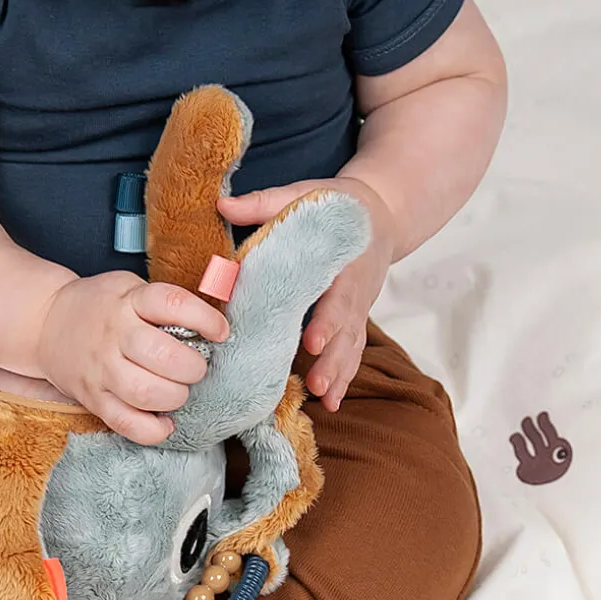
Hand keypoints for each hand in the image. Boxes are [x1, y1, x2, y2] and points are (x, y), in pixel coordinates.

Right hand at [36, 272, 229, 444]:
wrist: (45, 323)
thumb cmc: (99, 306)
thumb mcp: (129, 287)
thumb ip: (164, 303)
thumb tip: (213, 326)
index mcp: (128, 302)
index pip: (172, 304)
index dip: (204, 319)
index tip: (219, 332)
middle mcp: (114, 335)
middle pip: (163, 356)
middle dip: (192, 367)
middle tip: (194, 367)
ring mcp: (101, 369)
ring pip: (146, 392)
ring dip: (175, 396)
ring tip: (177, 390)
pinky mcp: (92, 398)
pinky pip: (125, 423)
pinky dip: (152, 430)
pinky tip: (164, 422)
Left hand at [219, 177, 394, 410]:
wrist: (380, 213)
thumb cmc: (335, 206)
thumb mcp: (302, 195)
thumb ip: (263, 204)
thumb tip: (220, 203)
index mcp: (342, 262)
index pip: (337, 295)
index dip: (327, 319)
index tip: (312, 340)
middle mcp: (355, 292)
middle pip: (347, 331)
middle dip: (332, 359)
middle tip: (317, 383)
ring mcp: (358, 310)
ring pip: (352, 347)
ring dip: (339, 374)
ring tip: (326, 400)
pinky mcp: (355, 322)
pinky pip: (352, 353)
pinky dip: (344, 378)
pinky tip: (331, 403)